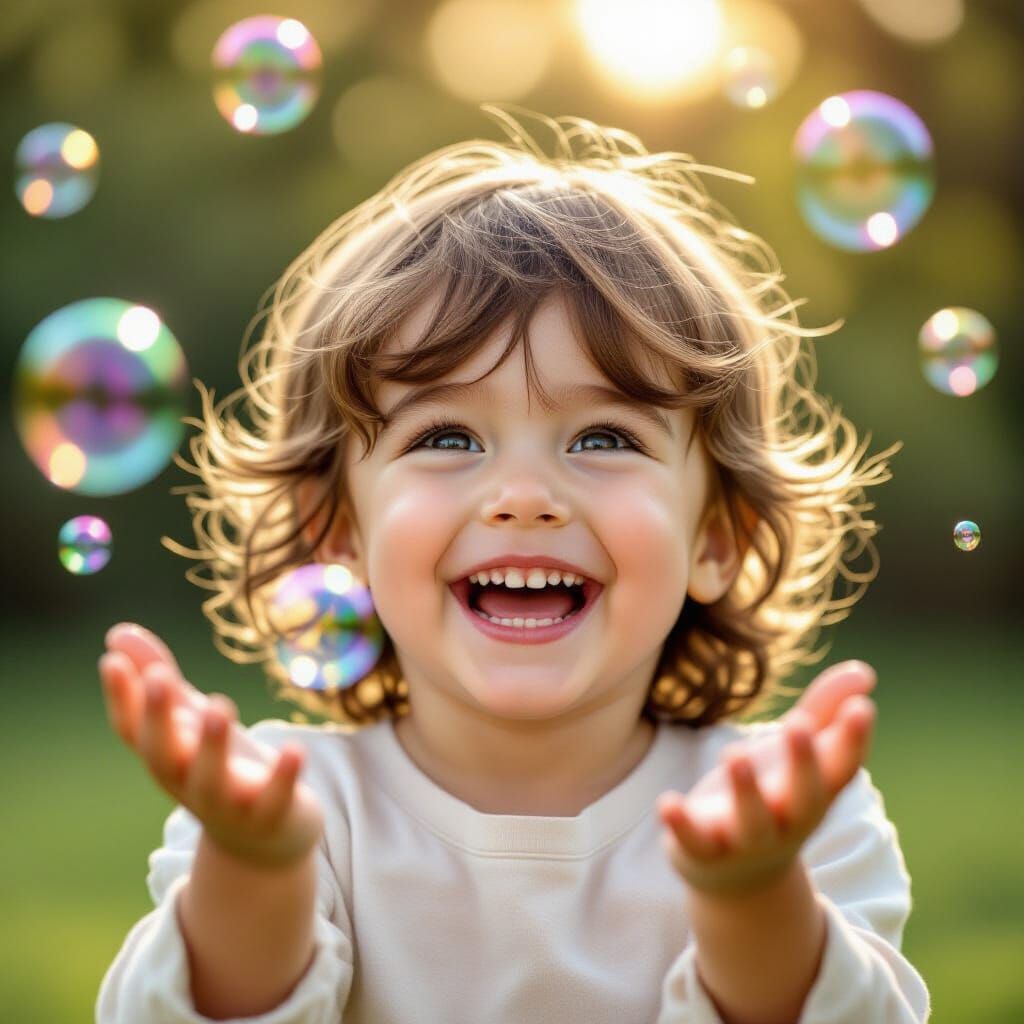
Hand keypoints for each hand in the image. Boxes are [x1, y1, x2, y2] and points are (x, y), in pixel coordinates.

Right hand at [99, 622, 324, 869]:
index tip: (111, 660)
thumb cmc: (218, 768)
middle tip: (160, 677)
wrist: (263, 844)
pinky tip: (295, 749)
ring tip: (220, 704)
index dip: (120, 699)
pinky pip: (275, 798)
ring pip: (212, 780)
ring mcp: (228, 804)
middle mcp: (187, 783)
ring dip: (213, 744)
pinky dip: (284, 776)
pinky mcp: (272, 815)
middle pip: (163, 755)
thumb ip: (158, 678)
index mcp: (166, 758)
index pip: (132, 731)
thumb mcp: (190, 721)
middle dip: (159, 718)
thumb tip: (117, 633)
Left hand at [656, 660, 877, 896]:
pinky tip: (668, 801)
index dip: (854, 739)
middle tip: (797, 723)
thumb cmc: (775, 796)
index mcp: (815, 793)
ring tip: (734, 753)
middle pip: (804, 797)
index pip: (842, 767)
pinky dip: (680, 825)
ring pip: (751, 822)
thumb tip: (864, 671)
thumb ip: (824, 711)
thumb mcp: (797, 756)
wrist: (738, 880)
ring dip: (745, 791)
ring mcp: (746, 840)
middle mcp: (787, 820)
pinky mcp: (703, 850)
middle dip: (803, 763)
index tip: (861, 707)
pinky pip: (694, 841)